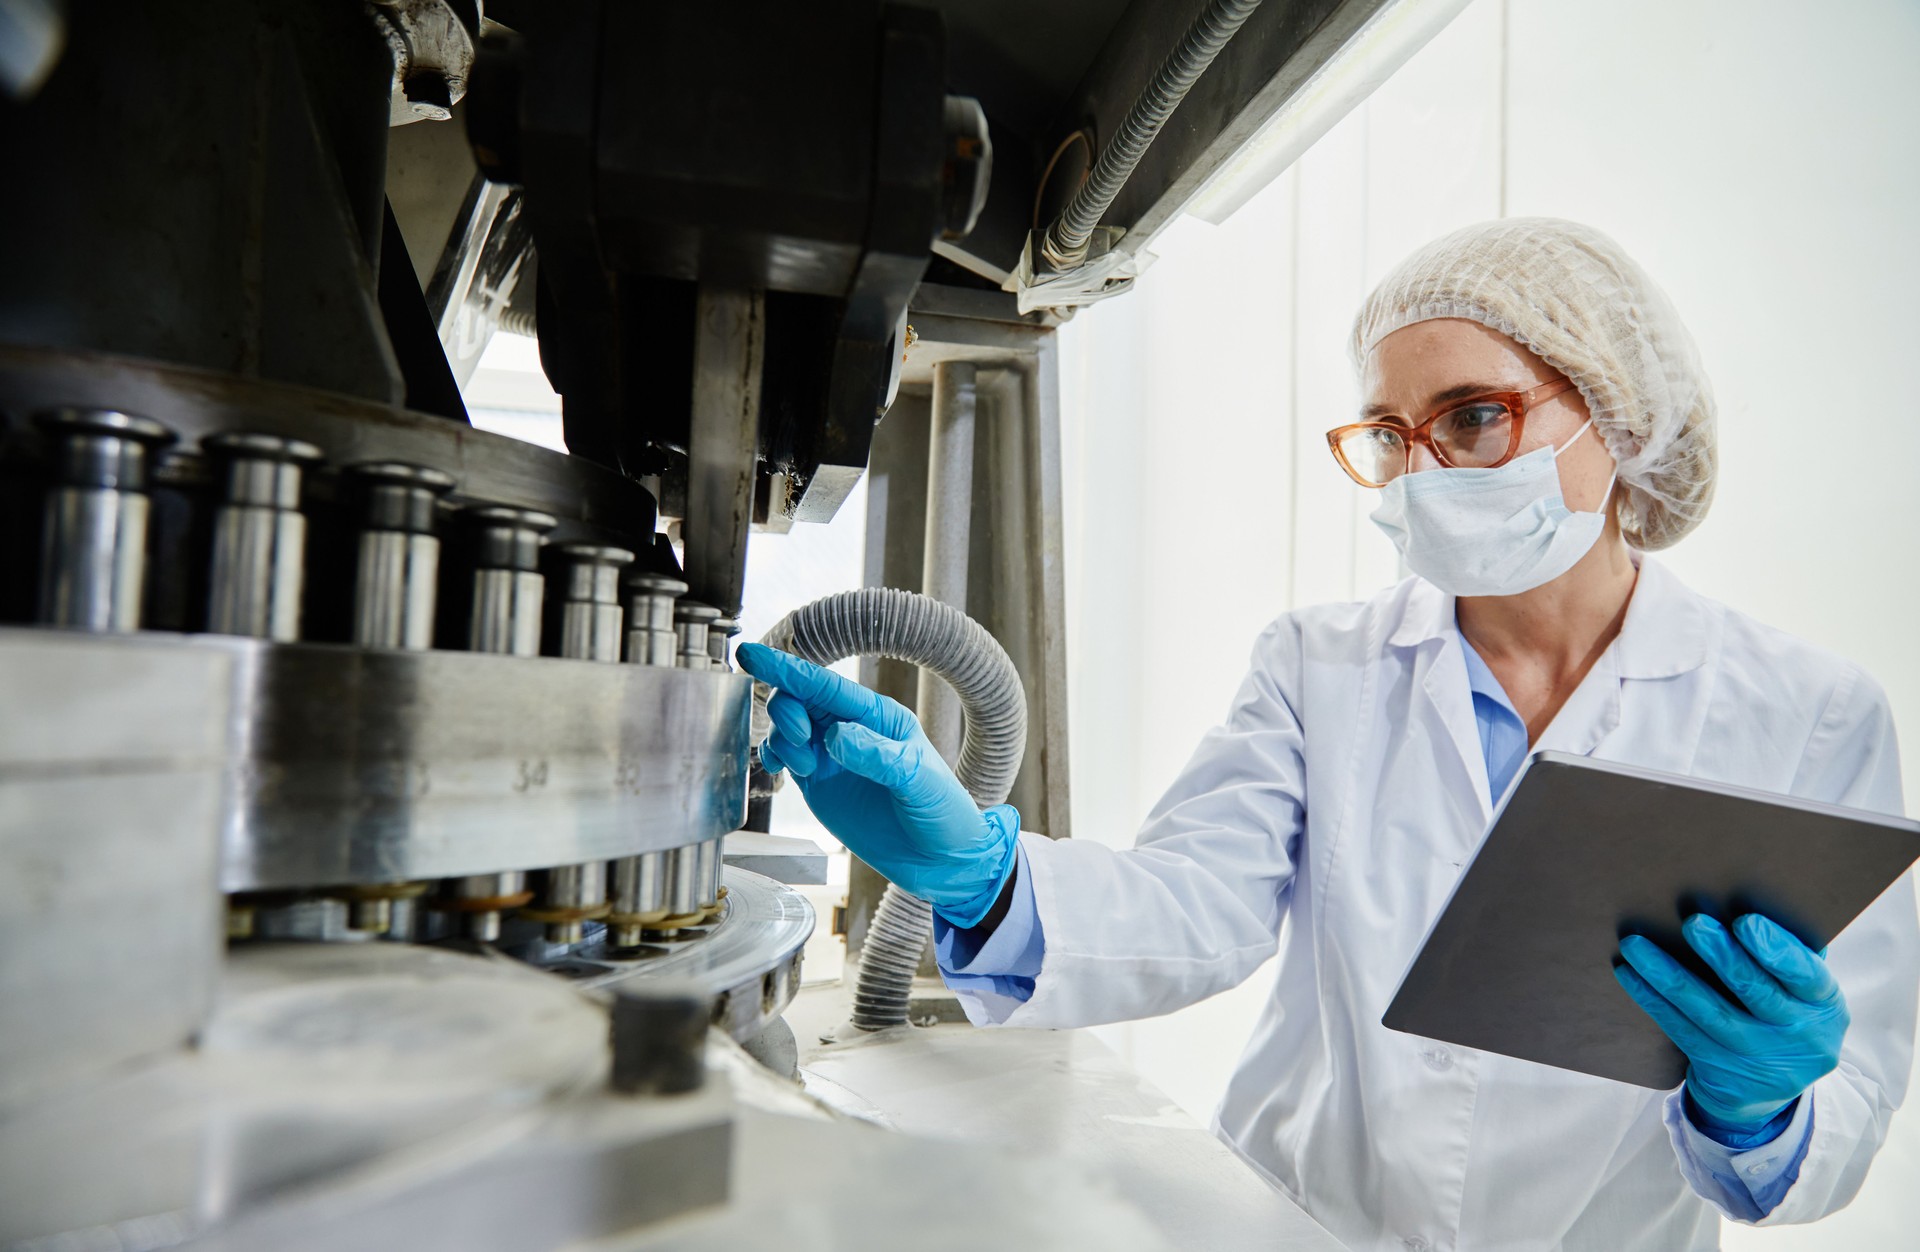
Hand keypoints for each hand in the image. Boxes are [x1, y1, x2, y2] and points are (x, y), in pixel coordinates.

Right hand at [736, 643, 1018, 926]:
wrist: (940, 861)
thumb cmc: (943, 813)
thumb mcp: (919, 781)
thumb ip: (878, 756)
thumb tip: (836, 736)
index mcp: (878, 716)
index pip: (825, 684)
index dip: (786, 668)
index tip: (751, 654)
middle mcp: (851, 729)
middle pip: (799, 698)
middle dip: (787, 711)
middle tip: (801, 738)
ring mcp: (832, 755)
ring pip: (787, 727)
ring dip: (783, 740)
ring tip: (808, 768)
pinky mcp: (820, 781)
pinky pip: (786, 756)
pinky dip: (774, 756)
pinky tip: (778, 767)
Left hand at [1615, 913, 1849, 1143]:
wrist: (1767, 1089)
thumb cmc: (1782, 1012)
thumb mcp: (1802, 991)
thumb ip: (1787, 952)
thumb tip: (1747, 896)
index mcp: (1824, 1004)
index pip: (1805, 975)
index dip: (1776, 950)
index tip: (1744, 921)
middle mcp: (1799, 1035)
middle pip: (1756, 992)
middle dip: (1723, 956)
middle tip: (1694, 923)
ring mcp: (1758, 1057)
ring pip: (1709, 1012)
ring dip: (1669, 975)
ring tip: (1636, 944)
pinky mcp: (1720, 1070)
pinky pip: (1682, 1030)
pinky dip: (1653, 1000)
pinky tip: (1630, 973)